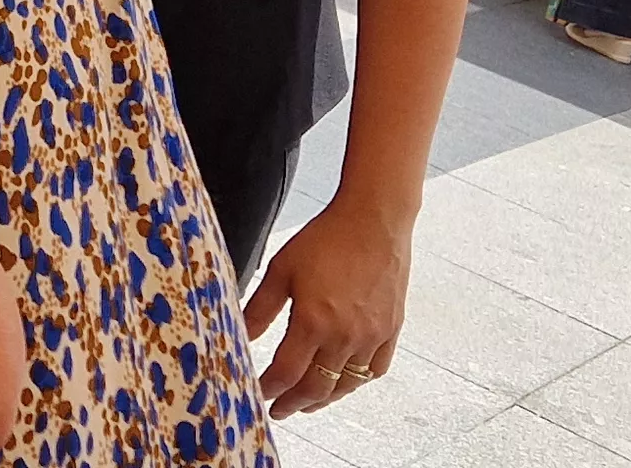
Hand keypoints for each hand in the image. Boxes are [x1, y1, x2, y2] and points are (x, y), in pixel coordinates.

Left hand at [244, 192, 413, 417]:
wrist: (374, 220)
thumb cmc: (326, 239)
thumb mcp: (281, 270)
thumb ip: (260, 308)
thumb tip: (239, 335)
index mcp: (313, 322)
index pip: (286, 373)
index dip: (269, 389)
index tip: (257, 394)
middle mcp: (345, 336)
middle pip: (316, 387)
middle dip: (293, 403)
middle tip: (278, 411)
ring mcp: (372, 336)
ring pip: (346, 384)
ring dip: (323, 398)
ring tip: (306, 402)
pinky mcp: (391, 330)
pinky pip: (375, 370)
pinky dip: (356, 382)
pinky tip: (343, 381)